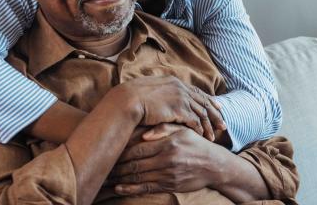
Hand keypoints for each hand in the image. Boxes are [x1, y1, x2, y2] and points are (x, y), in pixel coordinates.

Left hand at [109, 127, 227, 195]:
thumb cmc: (196, 143)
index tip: (109, 149)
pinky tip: (119, 188)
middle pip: (134, 163)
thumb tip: (144, 133)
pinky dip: (131, 189)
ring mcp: (167, 174)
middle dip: (116, 166)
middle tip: (102, 165)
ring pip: (138, 176)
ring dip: (120, 178)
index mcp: (167, 143)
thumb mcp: (183, 130)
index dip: (121, 150)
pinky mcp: (169, 185)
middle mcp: (166, 159)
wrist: (214, 165)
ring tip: (106, 177)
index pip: (138, 148)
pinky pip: (146, 188)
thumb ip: (164, 128)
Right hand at [119, 76, 224, 140]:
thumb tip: (160, 98)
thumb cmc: (132, 98)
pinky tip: (202, 137)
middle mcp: (180, 88)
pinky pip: (195, 121)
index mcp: (174, 81)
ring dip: (209, 125)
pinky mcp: (179, 109)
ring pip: (202, 113)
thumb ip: (160, 93)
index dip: (208, 100)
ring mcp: (181, 98)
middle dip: (215, 114)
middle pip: (204, 102)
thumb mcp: (148, 90)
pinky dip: (200, 129)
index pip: (197, 92)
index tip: (218, 106)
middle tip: (223, 124)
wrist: (127, 100)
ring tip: (214, 136)